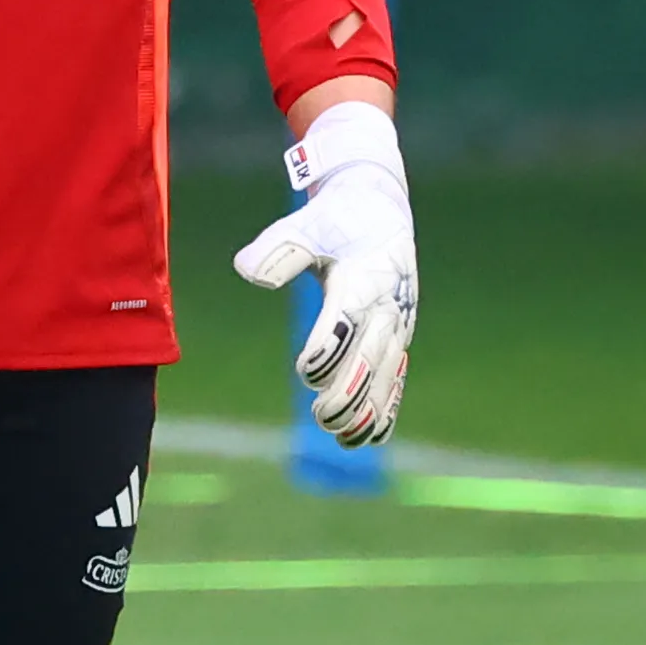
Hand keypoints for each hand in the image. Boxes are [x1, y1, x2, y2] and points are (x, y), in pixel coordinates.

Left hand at [232, 101, 418, 445]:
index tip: (304, 370)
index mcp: (363, 278)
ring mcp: (397, 324)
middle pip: (370, 357)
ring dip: (367, 409)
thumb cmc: (337, 218)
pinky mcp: (398, 336)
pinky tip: (368, 437)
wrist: (380, 207)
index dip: (328, 348)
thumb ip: (278, 248)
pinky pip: (397, 377)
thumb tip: (246, 270)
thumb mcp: (307, 222)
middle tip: (320, 415)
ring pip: (387, 375)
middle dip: (348, 392)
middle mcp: (386, 305)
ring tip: (340, 436)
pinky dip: (386, 407)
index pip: (347, 320)